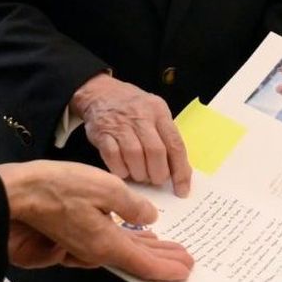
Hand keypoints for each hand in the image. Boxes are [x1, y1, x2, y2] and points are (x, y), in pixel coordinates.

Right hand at [0, 160, 193, 280]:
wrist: (20, 192)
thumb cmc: (59, 187)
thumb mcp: (106, 187)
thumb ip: (132, 204)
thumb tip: (149, 218)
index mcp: (106, 244)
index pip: (144, 263)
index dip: (167, 267)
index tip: (187, 270)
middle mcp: (98, 251)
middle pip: (138, 261)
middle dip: (164, 261)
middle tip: (187, 262)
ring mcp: (87, 245)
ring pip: (127, 252)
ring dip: (151, 251)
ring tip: (172, 250)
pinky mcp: (80, 235)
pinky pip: (114, 243)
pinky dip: (133, 242)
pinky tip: (143, 236)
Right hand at [71, 73, 191, 196]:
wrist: (100, 92)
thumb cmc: (132, 107)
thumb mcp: (154, 111)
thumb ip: (165, 136)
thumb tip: (178, 170)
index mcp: (159, 112)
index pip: (175, 143)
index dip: (180, 170)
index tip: (182, 189)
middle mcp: (141, 117)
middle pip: (155, 151)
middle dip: (158, 173)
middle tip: (156, 180)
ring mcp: (120, 124)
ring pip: (134, 155)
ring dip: (140, 173)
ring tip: (140, 176)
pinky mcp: (102, 133)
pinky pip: (113, 157)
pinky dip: (120, 170)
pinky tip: (124, 172)